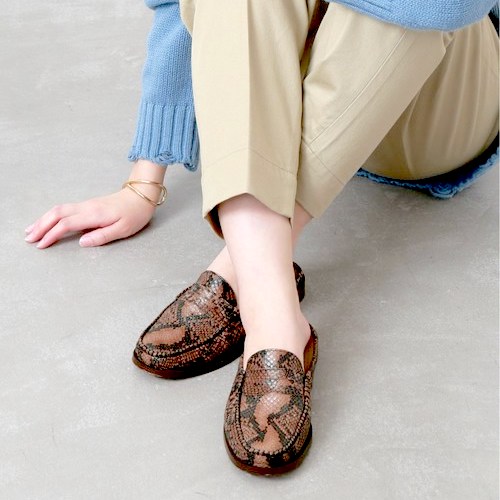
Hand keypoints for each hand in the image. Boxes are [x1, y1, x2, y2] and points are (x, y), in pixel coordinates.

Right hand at [24, 188, 156, 248]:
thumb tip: (81, 242)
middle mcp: (87, 207)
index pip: (66, 224)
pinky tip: (47, 221)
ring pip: (58, 209)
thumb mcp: (123, 230)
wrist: (141, 195)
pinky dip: (52, 215)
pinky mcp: (88, 205)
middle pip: (57, 214)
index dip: (52, 234)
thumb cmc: (135, 214)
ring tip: (31, 230)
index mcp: (94, 215)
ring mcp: (86, 204)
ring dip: (43, 219)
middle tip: (28, 238)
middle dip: (41, 226)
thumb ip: (102, 236)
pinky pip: (65, 209)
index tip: (42, 245)